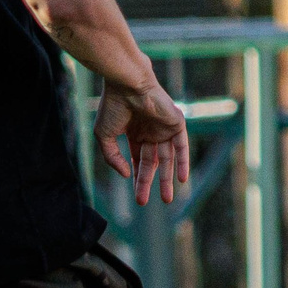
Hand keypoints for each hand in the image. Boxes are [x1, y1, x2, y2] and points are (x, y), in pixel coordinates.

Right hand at [95, 79, 190, 204]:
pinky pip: (182, 147)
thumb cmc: (113, 106)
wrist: (127, 85)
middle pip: (152, 163)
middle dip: (149, 183)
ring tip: (166, 199)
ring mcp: (164, 128)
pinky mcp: (177, 123)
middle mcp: (151, 131)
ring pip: (168, 158)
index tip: (137, 198)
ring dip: (167, 178)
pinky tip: (181, 180)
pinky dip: (183, 163)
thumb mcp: (104, 136)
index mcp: (135, 132)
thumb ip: (112, 157)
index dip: (137, 178)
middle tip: (146, 203)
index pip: (139, 159)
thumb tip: (126, 175)